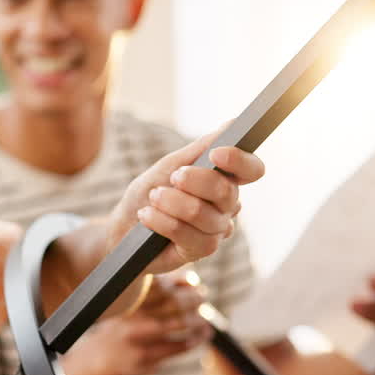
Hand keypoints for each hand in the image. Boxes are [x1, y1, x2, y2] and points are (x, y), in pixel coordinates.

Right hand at [68, 273, 213, 374]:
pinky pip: (177, 347)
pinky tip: (202, 336)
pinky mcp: (144, 358)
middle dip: (194, 300)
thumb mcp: (132, 306)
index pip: (162, 284)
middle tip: (203, 300)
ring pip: (177, 325)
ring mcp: (137, 339)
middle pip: (172, 303)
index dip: (184, 283)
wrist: (100, 359)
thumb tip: (192, 280)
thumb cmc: (124, 326)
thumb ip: (158, 290)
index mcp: (128, 299)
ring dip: (197, 321)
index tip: (197, 286)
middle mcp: (130, 317)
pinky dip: (194, 340)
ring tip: (205, 320)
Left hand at [110, 131, 263, 273]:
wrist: (123, 228)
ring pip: (206, 215)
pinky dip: (164, 222)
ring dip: (173, 203)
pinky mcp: (201, 250)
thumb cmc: (148, 194)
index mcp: (224, 180)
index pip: (251, 169)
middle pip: (227, 191)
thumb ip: (200, 149)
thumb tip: (233, 124)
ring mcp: (216, 229)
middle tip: (172, 177)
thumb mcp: (168, 166)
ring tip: (152, 198)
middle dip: (195, 181)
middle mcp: (226, 205)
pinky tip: (147, 216)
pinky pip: (192, 236)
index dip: (240, 160)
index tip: (216, 154)